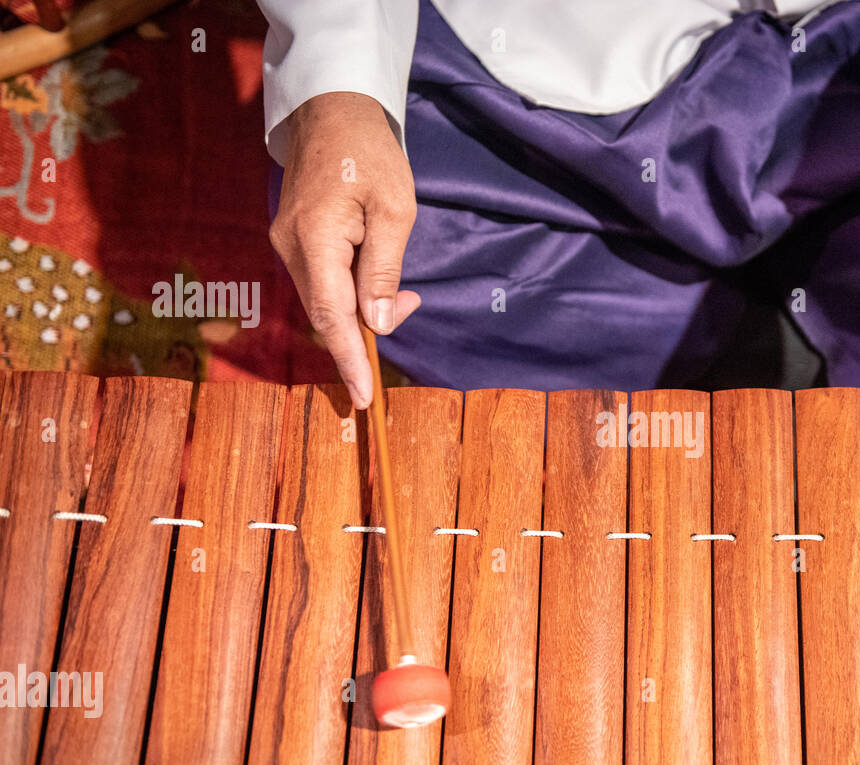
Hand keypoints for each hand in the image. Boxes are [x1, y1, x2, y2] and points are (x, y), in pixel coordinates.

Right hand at [270, 92, 421, 407]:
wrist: (332, 110)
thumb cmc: (369, 153)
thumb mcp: (395, 209)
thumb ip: (385, 269)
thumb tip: (379, 321)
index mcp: (315, 239)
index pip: (331, 315)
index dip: (348, 359)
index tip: (362, 397)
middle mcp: (290, 247)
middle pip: (327, 312)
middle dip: (367, 330)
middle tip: (410, 308)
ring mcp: (287, 244)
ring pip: (326, 299)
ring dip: (364, 307)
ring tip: (403, 288)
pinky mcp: (294, 240)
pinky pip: (323, 282)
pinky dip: (352, 290)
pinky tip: (378, 278)